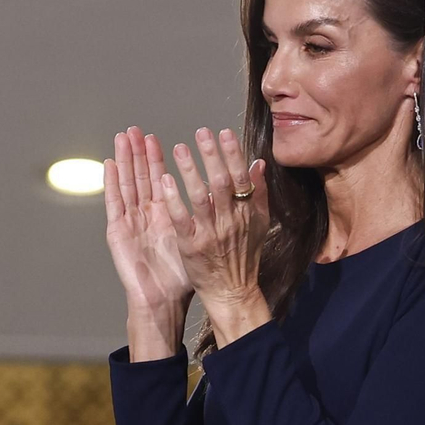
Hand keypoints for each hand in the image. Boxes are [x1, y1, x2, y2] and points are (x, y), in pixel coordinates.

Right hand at [104, 127, 192, 358]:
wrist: (163, 300)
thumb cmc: (183, 276)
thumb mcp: (200, 239)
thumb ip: (215, 214)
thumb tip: (237, 192)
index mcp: (164, 215)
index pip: (159, 179)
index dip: (159, 158)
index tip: (157, 137)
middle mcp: (145, 216)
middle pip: (140, 177)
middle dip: (139, 152)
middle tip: (137, 129)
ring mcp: (130, 222)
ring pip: (127, 183)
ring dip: (125, 159)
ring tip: (123, 136)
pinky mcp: (118, 232)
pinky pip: (115, 203)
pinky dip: (112, 183)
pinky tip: (111, 164)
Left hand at [160, 127, 271, 346]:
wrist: (232, 292)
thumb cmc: (244, 257)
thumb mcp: (260, 224)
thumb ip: (260, 194)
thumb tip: (259, 164)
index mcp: (247, 213)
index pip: (241, 177)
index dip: (232, 154)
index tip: (223, 133)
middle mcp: (230, 221)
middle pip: (221, 182)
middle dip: (211, 155)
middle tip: (200, 133)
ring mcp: (210, 233)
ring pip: (200, 197)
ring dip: (189, 171)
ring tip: (178, 148)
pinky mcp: (191, 246)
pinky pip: (181, 219)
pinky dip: (174, 199)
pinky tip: (164, 181)